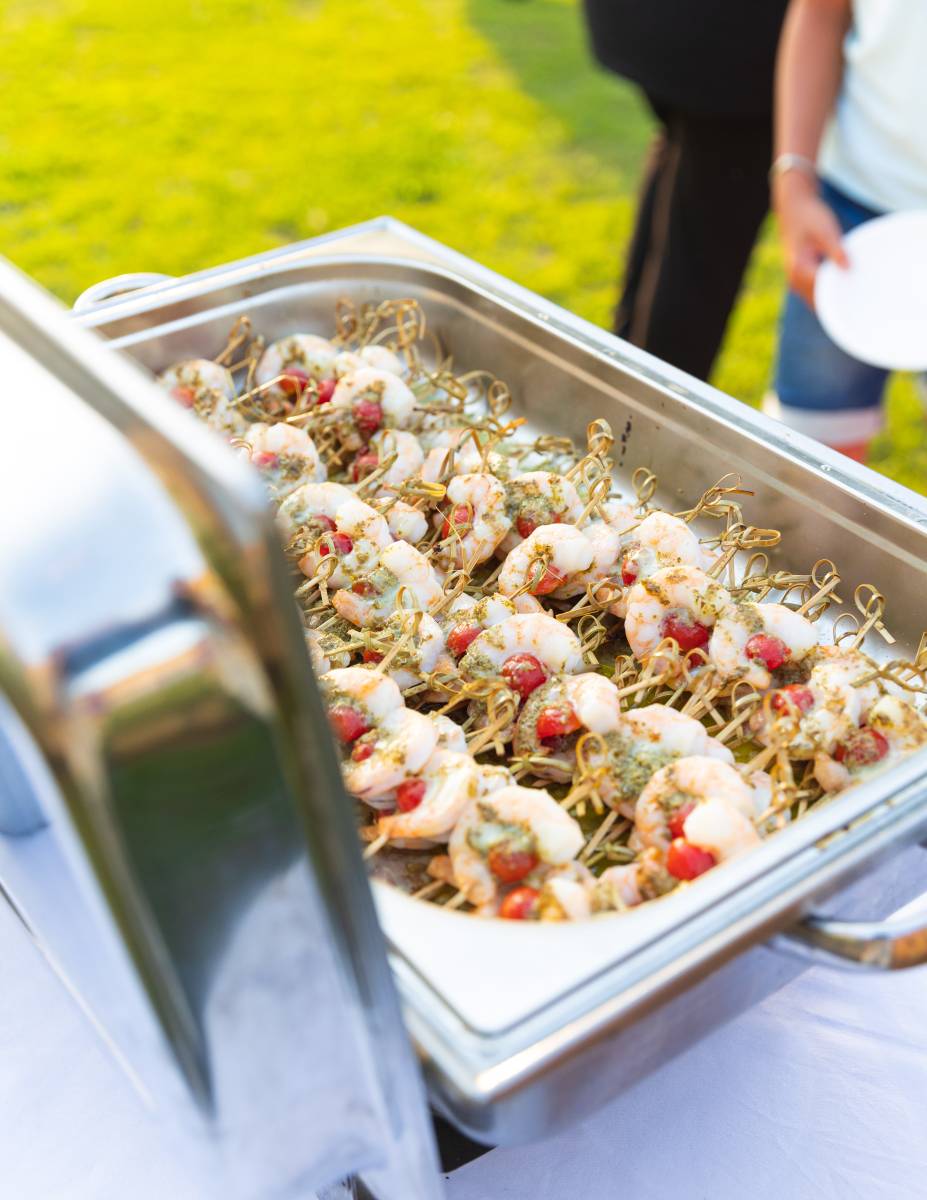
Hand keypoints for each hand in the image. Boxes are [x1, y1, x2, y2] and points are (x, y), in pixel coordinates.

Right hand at [773, 170, 848, 307]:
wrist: (794, 207)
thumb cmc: (809, 216)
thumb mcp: (826, 230)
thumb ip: (836, 250)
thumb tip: (848, 269)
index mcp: (799, 268)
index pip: (821, 289)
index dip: (840, 292)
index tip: (858, 295)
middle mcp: (794, 278)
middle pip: (817, 300)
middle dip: (836, 300)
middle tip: (860, 300)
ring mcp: (795, 280)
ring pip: (815, 299)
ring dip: (832, 297)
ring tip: (853, 295)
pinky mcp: (800, 277)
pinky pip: (814, 292)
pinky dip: (828, 291)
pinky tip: (843, 287)